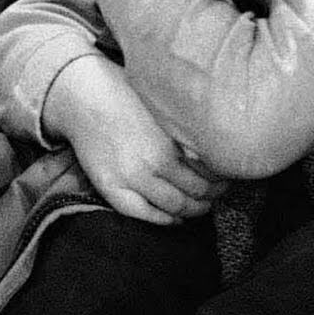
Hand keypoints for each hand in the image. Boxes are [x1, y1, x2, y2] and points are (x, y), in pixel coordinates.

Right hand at [44, 54, 223, 223]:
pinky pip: (143, 214)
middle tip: (219, 193)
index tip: (228, 176)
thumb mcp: (165, 106)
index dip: (224, 177)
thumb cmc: (128, 94)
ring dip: (193, 210)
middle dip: (213, 195)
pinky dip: (164, 221)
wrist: (85, 96)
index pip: (212, 171)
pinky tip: (175, 219)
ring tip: (201, 205)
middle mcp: (155, 162)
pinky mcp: (111, 187)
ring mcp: (132, 177)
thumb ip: (188, 129)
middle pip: (197, 192)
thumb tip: (217, 145)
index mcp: (172, 140)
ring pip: (174, 206)